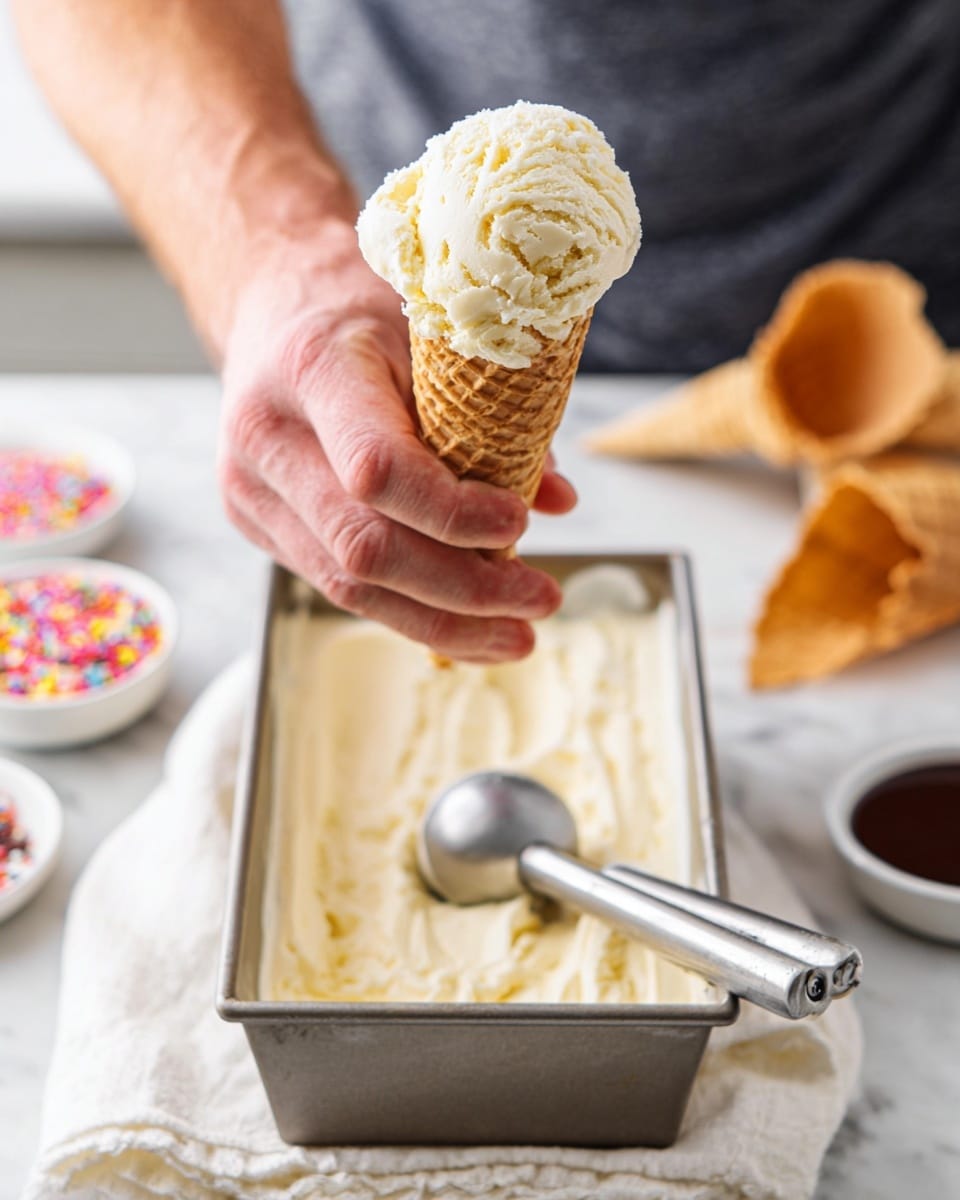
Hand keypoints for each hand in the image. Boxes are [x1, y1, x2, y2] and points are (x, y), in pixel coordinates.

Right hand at [218, 219, 576, 662]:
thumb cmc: (365, 310)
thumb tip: (555, 502)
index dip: (454, 515)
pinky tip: (467, 628)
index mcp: (312, 369)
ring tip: (516, 637)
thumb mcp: (436, 334)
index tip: (519, 526)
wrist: (276, 303)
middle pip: (364, 548)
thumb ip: (494, 415)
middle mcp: (266, 437)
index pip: (378, 471)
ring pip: (348, 587)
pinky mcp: (258, 523)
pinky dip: (409, 612)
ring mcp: (251, 489)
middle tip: (542, 603)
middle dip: (464, 591)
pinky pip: (337, 586)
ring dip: (443, 622)